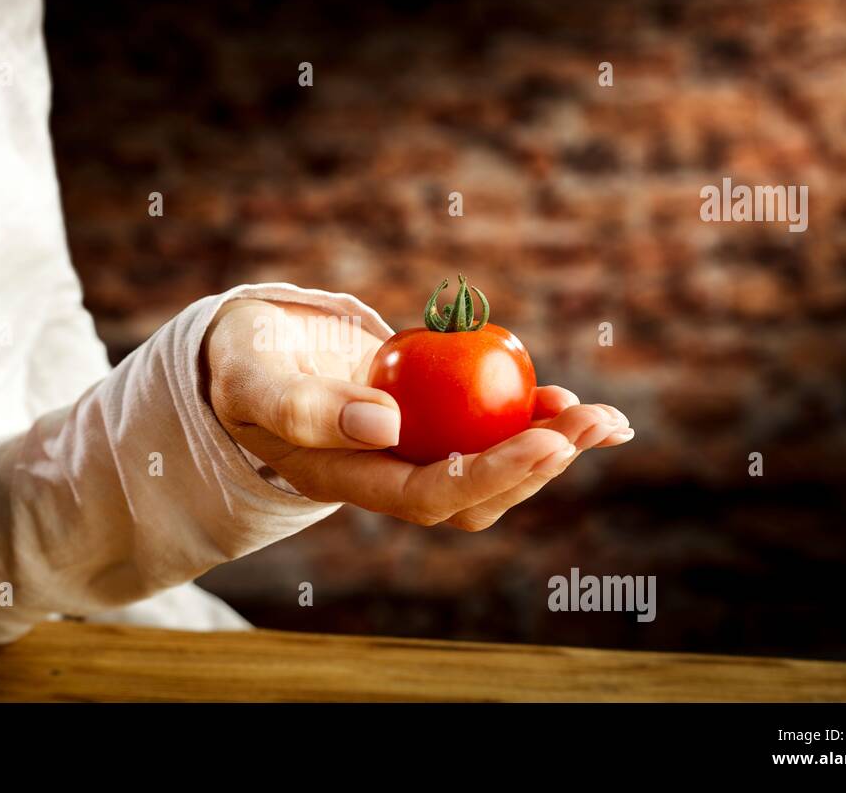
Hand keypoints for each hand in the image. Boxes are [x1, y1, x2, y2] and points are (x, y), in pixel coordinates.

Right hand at [202, 298, 632, 530]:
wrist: (245, 352)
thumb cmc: (240, 360)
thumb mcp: (251, 378)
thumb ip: (303, 407)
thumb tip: (385, 426)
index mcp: (343, 480)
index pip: (427, 494)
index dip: (493, 474)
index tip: (549, 439)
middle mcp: (383, 476)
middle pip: (474, 494)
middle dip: (541, 464)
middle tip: (597, 423)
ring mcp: (408, 451)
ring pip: (488, 466)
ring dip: (550, 446)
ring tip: (605, 419)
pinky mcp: (426, 421)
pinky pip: (483, 428)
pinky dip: (530, 416)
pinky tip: (568, 400)